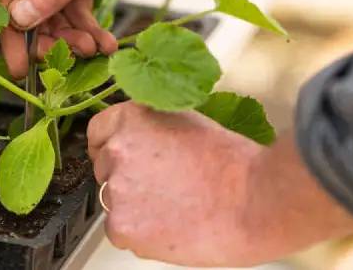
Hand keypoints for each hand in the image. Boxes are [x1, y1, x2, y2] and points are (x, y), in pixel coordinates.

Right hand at [0, 0, 194, 78]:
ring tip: (95, 49)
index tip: (21, 64)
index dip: (13, 27)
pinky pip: (78, 2)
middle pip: (32, 0)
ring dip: (73, 34)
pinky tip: (105, 42)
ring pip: (57, 6)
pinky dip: (89, 25)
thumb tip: (20, 17)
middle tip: (69, 58)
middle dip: (49, 34)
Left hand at [87, 102, 352, 266]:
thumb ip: (153, 128)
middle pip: (105, 169)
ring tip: (175, 207)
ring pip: (113, 202)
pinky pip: (120, 231)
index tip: (129, 160)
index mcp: (131, 119)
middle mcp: (116, 151)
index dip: (113, 147)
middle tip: (164, 188)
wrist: (254, 201)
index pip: (98, 132)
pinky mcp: (121, 226)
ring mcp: (116, 190)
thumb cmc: (234, 164)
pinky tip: (170, 226)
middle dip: (128, 178)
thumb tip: (141, 139)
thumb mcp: (187, 122)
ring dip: (135, 207)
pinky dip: (140, 233)